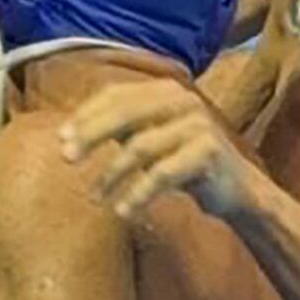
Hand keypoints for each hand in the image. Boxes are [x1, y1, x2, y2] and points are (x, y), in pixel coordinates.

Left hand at [59, 79, 249, 225]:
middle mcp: (183, 99)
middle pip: (125, 113)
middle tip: (67, 158)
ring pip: (141, 147)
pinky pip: (162, 174)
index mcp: (165, 90)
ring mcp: (198, 124)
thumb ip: (118, 129)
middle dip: (91, 135)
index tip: (62, 138)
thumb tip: (67, 134)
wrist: (237, 189)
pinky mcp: (208, 151)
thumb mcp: (149, 138)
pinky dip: (138, 193)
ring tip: (94, 197)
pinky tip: (122, 210)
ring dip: (111, 174)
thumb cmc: (183, 162)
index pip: (116, 95)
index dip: (86, 115)